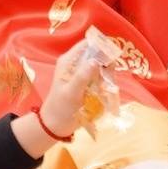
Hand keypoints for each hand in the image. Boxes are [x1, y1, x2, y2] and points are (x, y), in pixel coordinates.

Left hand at [12, 33, 110, 158]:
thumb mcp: (71, 92)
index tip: (111, 58)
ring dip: (107, 75)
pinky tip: (105, 91)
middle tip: (108, 77)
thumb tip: (96, 60)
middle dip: (106, 63)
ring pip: (101, 66)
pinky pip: (101, 77)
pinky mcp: (87, 83)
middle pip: (97, 54)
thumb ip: (82, 76)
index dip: (101, 46)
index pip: (87, 44)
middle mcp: (76, 64)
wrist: (56, 125)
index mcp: (69, 61)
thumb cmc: (60, 108)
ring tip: (106, 87)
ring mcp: (82, 74)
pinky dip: (106, 82)